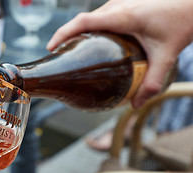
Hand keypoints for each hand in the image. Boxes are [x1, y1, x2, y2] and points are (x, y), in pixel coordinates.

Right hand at [47, 0, 192, 107]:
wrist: (191, 3)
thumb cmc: (181, 22)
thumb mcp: (167, 55)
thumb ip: (152, 83)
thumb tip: (136, 105)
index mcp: (123, 15)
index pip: (84, 21)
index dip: (63, 33)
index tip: (51, 47)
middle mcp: (116, 6)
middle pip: (82, 20)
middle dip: (66, 36)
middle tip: (59, 56)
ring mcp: (118, 3)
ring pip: (90, 17)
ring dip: (77, 32)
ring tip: (72, 52)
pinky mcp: (121, 4)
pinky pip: (99, 16)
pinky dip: (89, 29)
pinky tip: (93, 44)